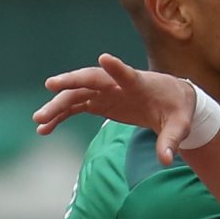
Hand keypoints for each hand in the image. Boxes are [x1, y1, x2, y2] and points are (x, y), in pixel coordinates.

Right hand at [32, 53, 196, 164]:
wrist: (173, 101)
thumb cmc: (178, 109)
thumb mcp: (180, 125)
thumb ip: (172, 140)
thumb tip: (167, 160)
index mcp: (140, 84)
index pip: (128, 74)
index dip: (117, 67)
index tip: (105, 58)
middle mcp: (119, 84)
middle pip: (92, 80)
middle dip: (73, 82)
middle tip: (51, 86)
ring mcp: (107, 92)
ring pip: (77, 94)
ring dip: (58, 105)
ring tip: (39, 119)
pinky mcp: (100, 102)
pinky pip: (75, 107)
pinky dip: (60, 116)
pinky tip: (45, 129)